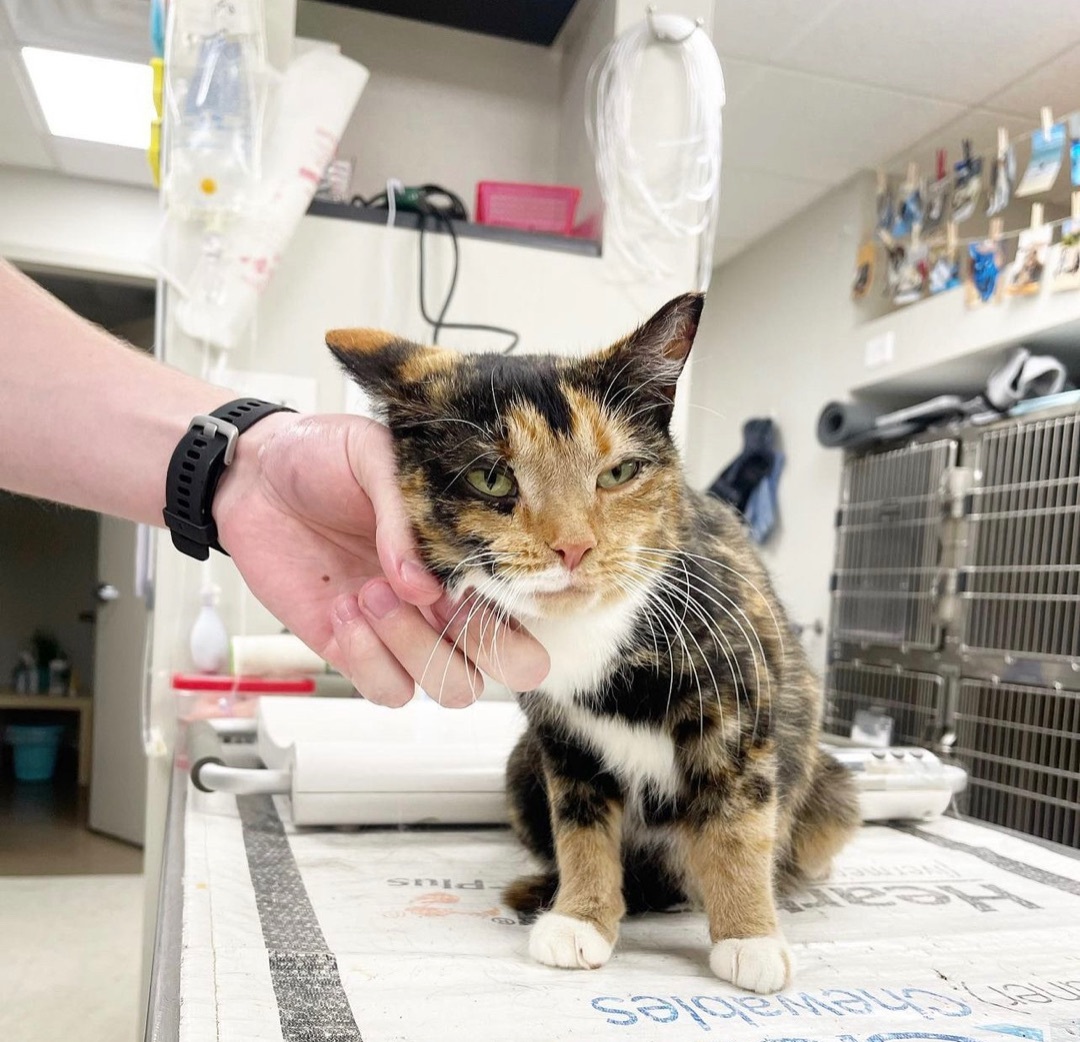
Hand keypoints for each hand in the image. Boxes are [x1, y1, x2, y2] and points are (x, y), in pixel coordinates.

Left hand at [213, 413, 548, 706]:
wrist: (253, 476)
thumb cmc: (324, 456)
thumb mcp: (376, 457)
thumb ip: (407, 517)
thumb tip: (420, 585)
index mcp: (473, 549)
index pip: (536, 602)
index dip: (523, 605)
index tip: (478, 575)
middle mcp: (451, 597)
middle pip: (516, 667)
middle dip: (488, 647)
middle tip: (435, 600)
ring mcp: (407, 630)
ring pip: (454, 687)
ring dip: (415, 647)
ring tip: (369, 591)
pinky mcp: (357, 650)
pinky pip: (390, 690)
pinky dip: (369, 659)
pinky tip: (342, 608)